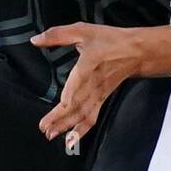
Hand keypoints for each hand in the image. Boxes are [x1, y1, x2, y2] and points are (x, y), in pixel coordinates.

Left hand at [31, 23, 142, 146]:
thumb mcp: (83, 30)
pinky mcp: (101, 98)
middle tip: (44, 127)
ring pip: (83, 112)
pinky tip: (71, 141)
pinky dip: (81, 130)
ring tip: (51, 135)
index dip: (74, 89)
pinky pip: (91, 117)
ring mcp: (99, 92)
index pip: (82, 76)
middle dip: (61, 116)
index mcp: (91, 60)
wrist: (135, 51)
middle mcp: (95, 80)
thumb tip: (35, 40)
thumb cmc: (109, 39)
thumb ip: (57, 35)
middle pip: (78, 101)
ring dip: (67, 126)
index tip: (65, 102)